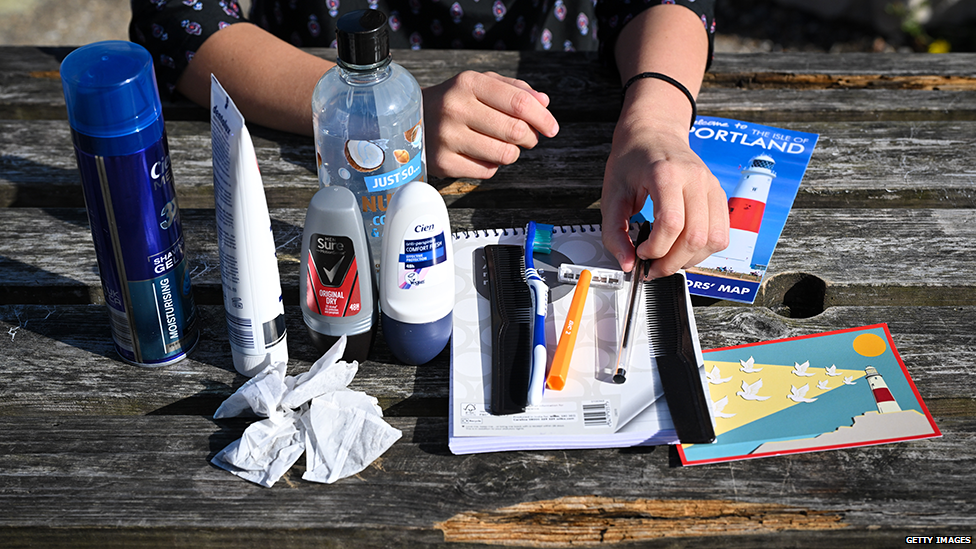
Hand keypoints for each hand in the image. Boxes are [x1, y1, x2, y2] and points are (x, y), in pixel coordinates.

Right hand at [422, 71, 558, 178]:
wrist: (411, 120)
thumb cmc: (454, 101)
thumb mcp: (480, 84)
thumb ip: (515, 90)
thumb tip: (545, 103)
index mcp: (468, 83)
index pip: (519, 103)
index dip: (542, 118)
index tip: (552, 128)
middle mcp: (455, 108)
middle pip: (515, 131)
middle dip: (530, 137)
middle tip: (528, 138)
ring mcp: (447, 137)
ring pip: (504, 154)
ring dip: (513, 153)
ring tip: (503, 145)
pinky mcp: (443, 163)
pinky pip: (487, 171)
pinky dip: (492, 165)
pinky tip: (480, 154)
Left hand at [600, 119, 729, 278]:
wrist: (653, 133)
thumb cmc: (632, 159)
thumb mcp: (612, 194)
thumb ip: (615, 232)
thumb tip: (627, 264)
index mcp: (666, 174)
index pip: (671, 223)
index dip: (655, 248)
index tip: (640, 253)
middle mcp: (695, 179)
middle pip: (696, 236)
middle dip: (672, 262)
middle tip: (653, 266)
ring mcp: (711, 186)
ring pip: (714, 239)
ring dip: (690, 259)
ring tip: (668, 258)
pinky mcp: (718, 195)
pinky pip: (721, 234)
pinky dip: (703, 249)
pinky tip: (682, 247)